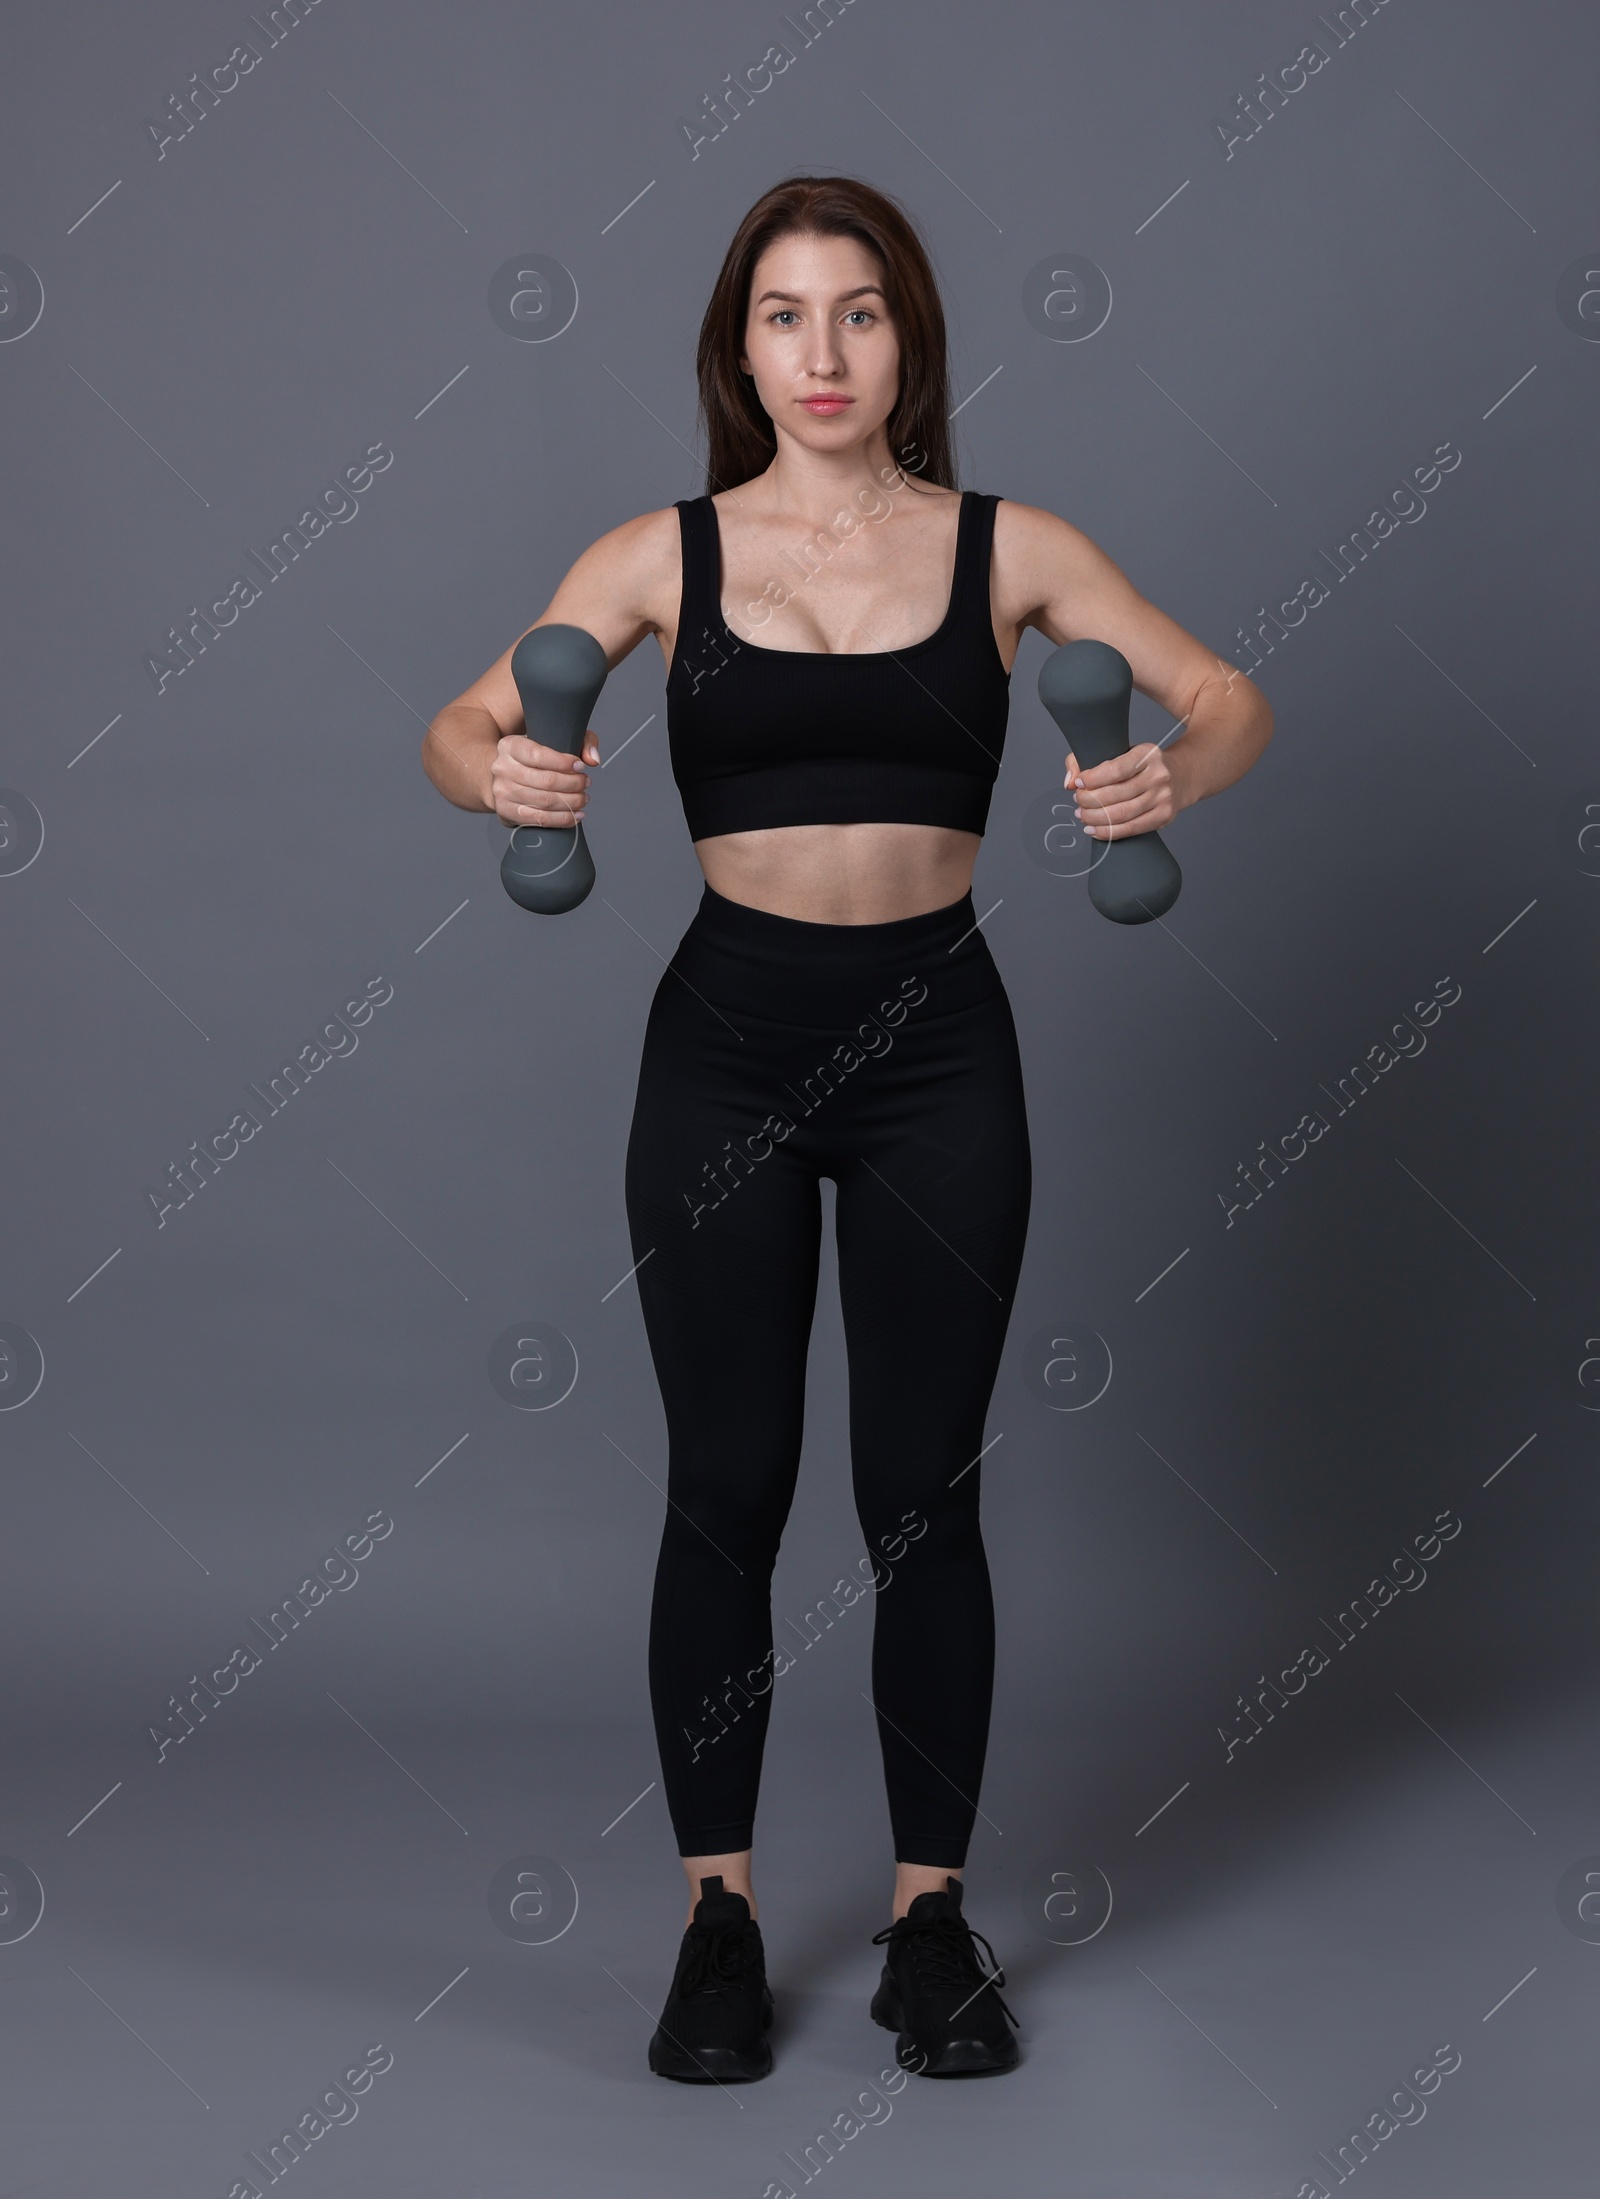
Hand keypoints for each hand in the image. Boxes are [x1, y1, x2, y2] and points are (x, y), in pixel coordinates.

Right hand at [490, 728, 599, 826]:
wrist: (504, 777)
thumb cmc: (533, 759)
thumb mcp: (554, 739)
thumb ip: (581, 741)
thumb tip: (593, 759)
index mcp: (510, 746)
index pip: (539, 755)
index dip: (564, 763)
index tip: (581, 767)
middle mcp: (502, 768)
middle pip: (546, 781)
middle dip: (573, 784)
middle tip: (585, 784)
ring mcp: (502, 792)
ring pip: (544, 802)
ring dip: (571, 802)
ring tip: (583, 799)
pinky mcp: (506, 811)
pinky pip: (539, 819)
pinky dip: (562, 819)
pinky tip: (575, 815)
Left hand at [1065, 741, 1183, 838]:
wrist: (1183, 775)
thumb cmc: (1144, 765)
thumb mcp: (1123, 751)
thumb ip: (1089, 759)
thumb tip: (1070, 781)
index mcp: (1147, 755)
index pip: (1115, 770)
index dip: (1092, 779)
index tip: (1078, 783)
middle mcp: (1158, 776)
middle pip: (1115, 795)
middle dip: (1089, 801)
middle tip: (1078, 801)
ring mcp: (1163, 798)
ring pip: (1121, 814)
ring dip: (1094, 818)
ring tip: (1082, 815)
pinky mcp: (1164, 816)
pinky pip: (1131, 829)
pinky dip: (1107, 832)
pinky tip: (1093, 829)